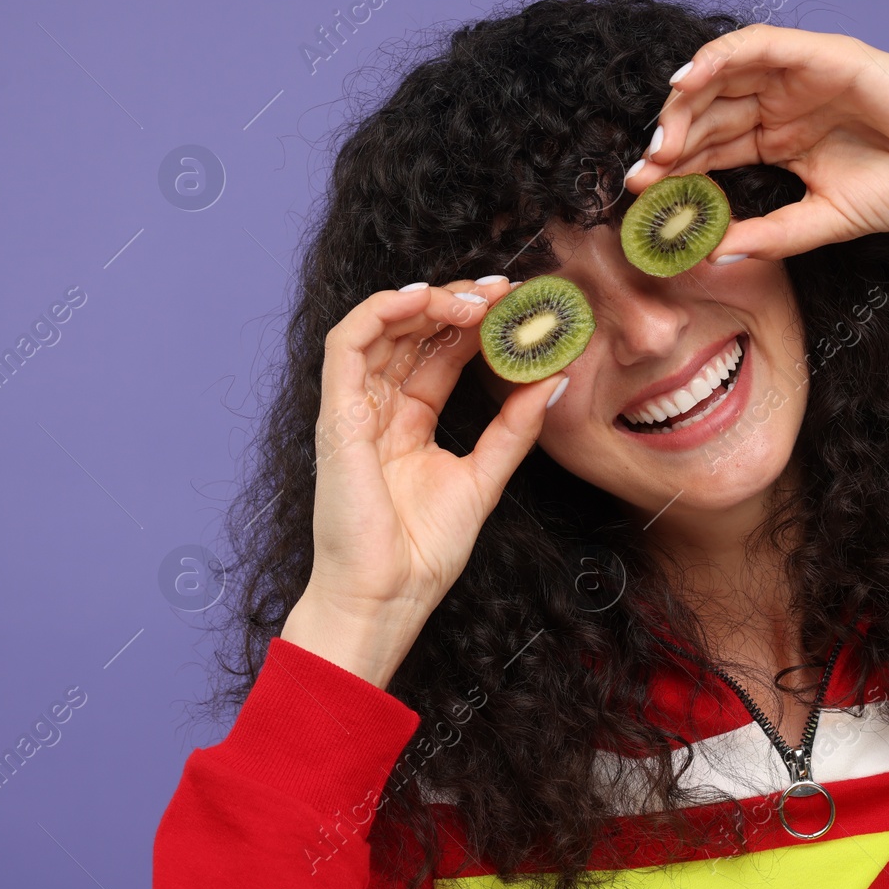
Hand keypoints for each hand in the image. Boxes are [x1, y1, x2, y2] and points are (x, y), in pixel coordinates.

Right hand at [281, 278, 568, 687]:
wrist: (386, 597)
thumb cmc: (422, 553)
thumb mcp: (484, 478)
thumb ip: (514, 429)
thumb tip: (553, 381)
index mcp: (407, 424)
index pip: (438, 354)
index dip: (474, 324)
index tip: (516, 305)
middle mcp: (378, 409)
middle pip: (411, 333)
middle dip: (456, 303)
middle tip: (502, 291)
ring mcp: (353, 409)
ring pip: (379, 327)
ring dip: (426, 301)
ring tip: (473, 299)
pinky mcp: (335, 415)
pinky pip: (347, 344)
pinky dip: (380, 311)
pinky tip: (422, 299)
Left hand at [623, 22, 888, 261]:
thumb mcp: (826, 221)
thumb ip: (771, 235)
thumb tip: (712, 255)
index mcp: (780, 140)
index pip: (711, 150)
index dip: (672, 168)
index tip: (638, 194)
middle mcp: (782, 105)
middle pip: (707, 113)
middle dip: (669, 140)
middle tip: (642, 170)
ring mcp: (801, 78)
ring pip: (723, 76)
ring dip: (685, 102)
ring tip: (661, 138)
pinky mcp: (822, 55)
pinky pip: (759, 44)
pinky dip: (720, 56)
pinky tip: (688, 81)